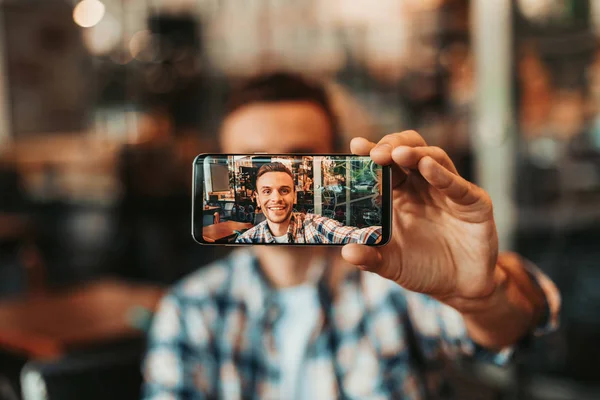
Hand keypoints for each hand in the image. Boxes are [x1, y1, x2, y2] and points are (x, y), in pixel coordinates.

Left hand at [342, 131, 499, 306]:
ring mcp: (449, 191)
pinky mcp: (474, 203)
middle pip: (409, 151)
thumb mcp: (391, 264)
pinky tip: (427, 166)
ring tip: (397, 153)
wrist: (458, 288)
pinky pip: (458, 185)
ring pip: (434, 158)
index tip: (356, 146)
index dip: (371, 152)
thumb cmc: (421, 267)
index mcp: (399, 193)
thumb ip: (370, 258)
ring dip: (415, 153)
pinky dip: (442, 175)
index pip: (385, 164)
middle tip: (376, 153)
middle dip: (392, 145)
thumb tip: (346, 251)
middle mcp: (423, 186)